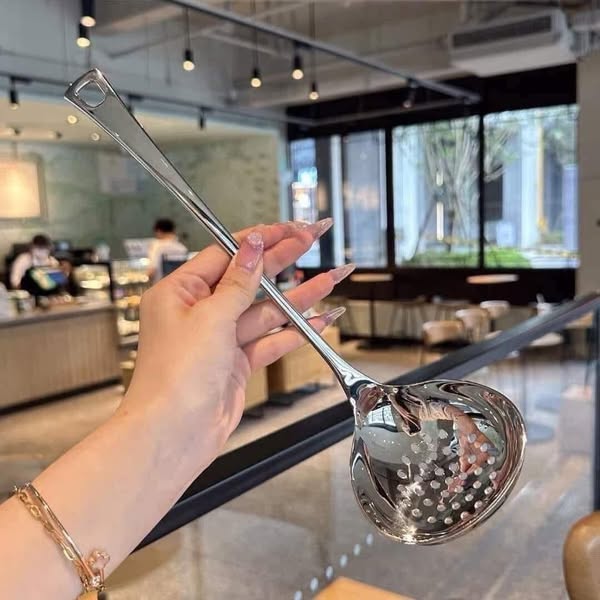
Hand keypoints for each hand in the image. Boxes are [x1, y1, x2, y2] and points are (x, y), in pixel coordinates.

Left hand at [122, 220, 351, 459]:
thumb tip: (252, 245)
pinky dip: (295, 331)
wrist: (174, 434)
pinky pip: (271, 340)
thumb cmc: (175, 376)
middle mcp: (200, 312)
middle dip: (285, 259)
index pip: (227, 253)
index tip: (291, 229)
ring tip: (332, 277)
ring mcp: (220, 338)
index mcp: (181, 292)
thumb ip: (238, 282)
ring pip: (267, 310)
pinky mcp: (237, 362)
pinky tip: (319, 319)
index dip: (262, 238)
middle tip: (314, 239)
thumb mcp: (210, 318)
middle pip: (250, 277)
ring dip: (299, 296)